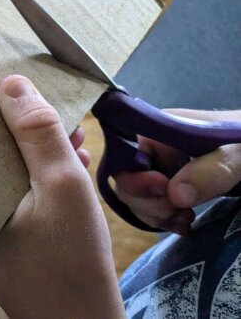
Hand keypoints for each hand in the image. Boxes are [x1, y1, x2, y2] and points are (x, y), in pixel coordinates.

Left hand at [0, 75, 122, 317]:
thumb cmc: (71, 261)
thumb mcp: (61, 185)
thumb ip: (38, 133)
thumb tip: (11, 84)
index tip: (3, 82)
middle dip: (20, 128)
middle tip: (50, 107)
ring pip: (6, 171)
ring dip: (38, 150)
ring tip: (73, 135)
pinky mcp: (6, 236)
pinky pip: (18, 194)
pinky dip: (43, 176)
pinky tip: (73, 161)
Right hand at [114, 109, 240, 233]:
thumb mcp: (237, 155)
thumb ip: (210, 172)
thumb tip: (175, 195)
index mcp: (157, 130)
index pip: (122, 160)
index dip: (138, 182)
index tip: (166, 191)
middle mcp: (148, 146)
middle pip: (125, 182)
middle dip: (150, 203)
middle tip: (180, 210)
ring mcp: (155, 164)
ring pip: (134, 198)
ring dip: (157, 215)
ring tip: (187, 218)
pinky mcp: (163, 180)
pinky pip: (147, 205)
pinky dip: (163, 219)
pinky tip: (185, 222)